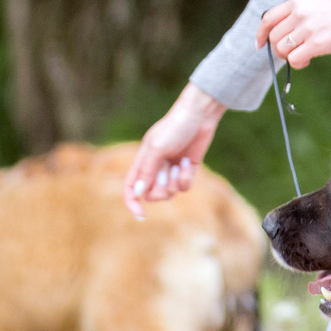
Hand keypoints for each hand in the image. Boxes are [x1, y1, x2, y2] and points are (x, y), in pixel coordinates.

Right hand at [124, 84, 225, 216]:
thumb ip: (147, 171)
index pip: (130, 188)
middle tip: (168, 171)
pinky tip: (189, 162)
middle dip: (161, 188)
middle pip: (151, 194)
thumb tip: (138, 192)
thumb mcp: (157, 149)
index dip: (132, 202)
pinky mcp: (187, 170)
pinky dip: (186, 177)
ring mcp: (171, 170)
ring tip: (180, 164)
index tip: (141, 215)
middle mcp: (155, 168)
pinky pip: (184, 187)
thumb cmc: (174, 128)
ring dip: (175, 182)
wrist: (200, 116)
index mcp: (141, 161)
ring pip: (169, 193)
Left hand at [256, 0, 330, 68]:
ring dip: (288, 57)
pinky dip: (297, 64)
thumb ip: (298, 13)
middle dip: (278, 49)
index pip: (268, 18)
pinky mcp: (316, 44)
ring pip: (282, 49)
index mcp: (297, 2)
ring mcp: (307, 29)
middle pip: (274, 37)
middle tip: (290, 52)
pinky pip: (294, 59)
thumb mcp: (317, 3)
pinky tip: (307, 61)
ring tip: (302, 56)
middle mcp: (299, 14)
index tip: (260, 44)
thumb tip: (283, 31)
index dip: (260, 33)